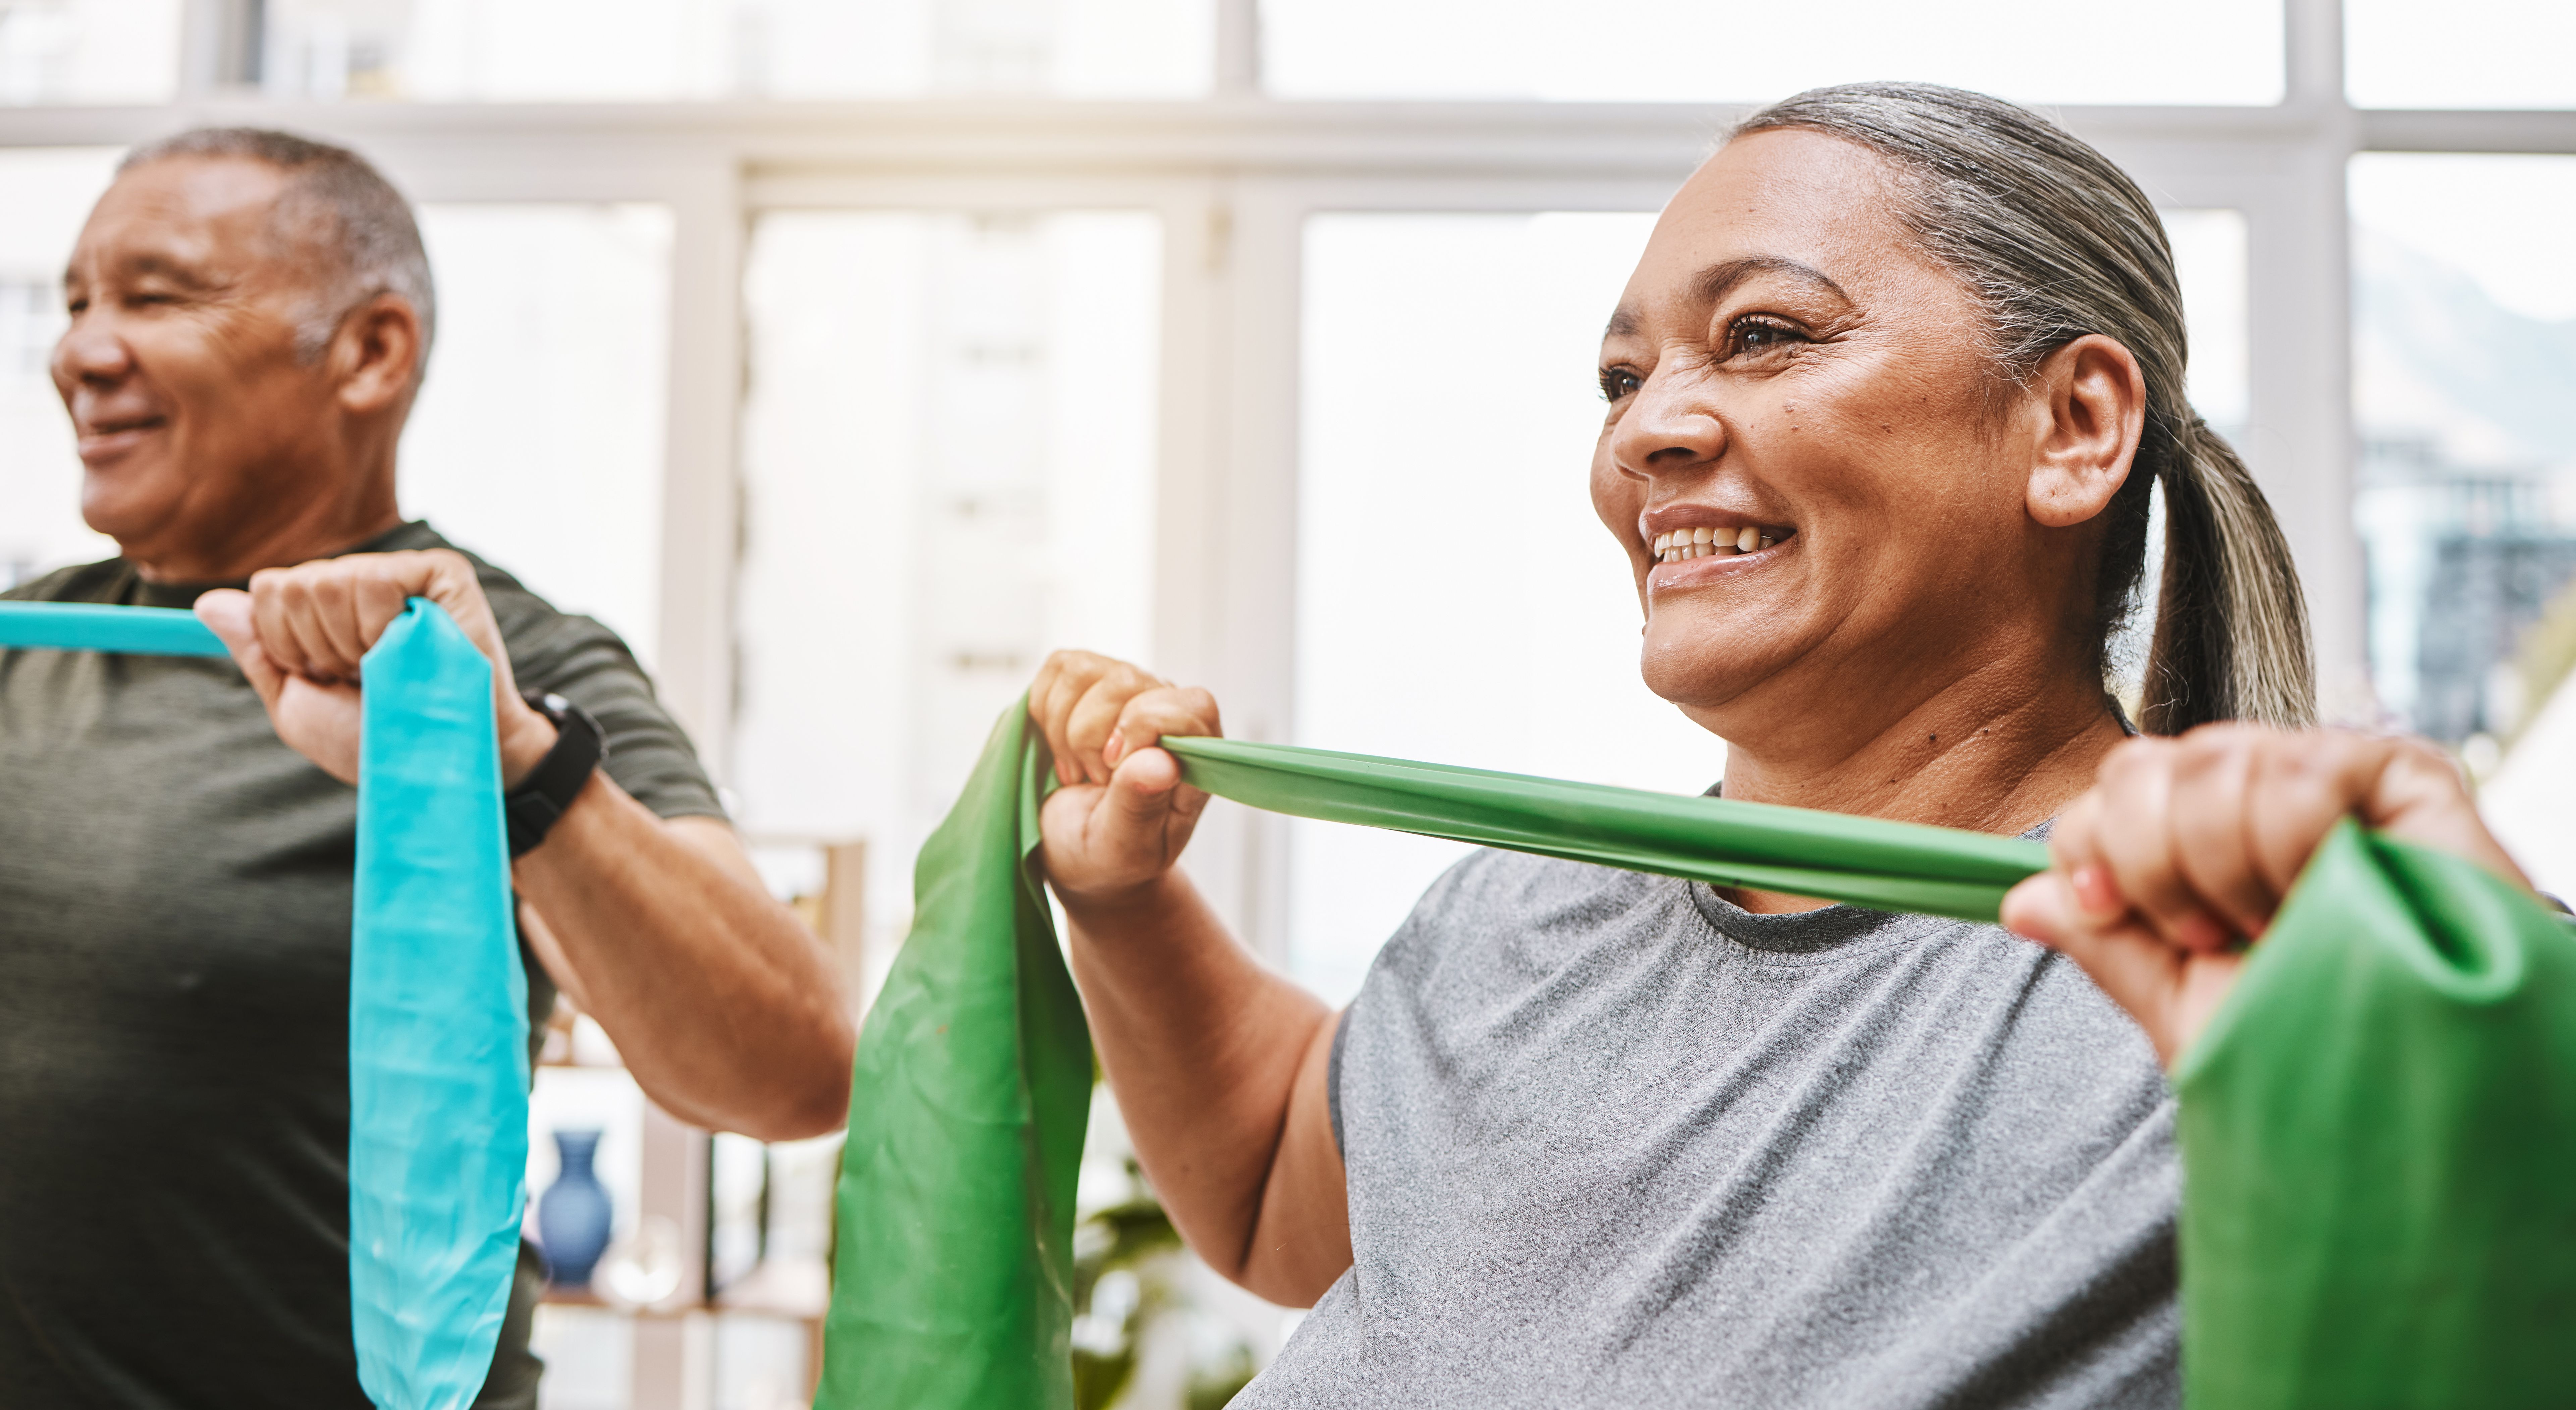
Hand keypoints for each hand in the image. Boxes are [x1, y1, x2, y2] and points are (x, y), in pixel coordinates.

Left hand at [194, 549, 556, 786]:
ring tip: (390, 667)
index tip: (326, 678)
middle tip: (361, 677)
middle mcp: (363, 583)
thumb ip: (258, 651)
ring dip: (349, 641)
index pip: (270, 589)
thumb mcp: (299, 703)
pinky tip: (409, 649)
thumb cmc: (374, 741)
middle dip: (314, 645)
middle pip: (291, 584)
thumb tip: (206, 603)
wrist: (438, 761)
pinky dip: (379, 626)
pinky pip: (373, 578)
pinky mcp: (440, 573)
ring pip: (329, 579)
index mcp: (330, 610)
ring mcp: (403, 574)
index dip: (284, 642)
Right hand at [1028, 650, 1222, 906]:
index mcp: (1197, 753)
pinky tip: (1058, 747)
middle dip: (1089, 738)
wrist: (1075, 853)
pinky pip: (1059, 667)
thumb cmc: (1110, 856)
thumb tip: (1161, 761)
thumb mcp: (1124, 846)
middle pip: (1128, 681)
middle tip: (1090, 782)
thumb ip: (1141, 805)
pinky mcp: (1088, 682)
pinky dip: (1044, 712)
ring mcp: (1128, 691)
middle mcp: (1167, 711)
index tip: (1108, 773)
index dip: (1143, 728)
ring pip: (1086, 669)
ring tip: (1076, 770)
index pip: (1191, 705)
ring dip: (1064, 729)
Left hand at [2001, 724, 2532, 1065]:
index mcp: (2195, 839)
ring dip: (2230, 867)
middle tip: (2219, 933)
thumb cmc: (2313, 1046)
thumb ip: (2107, 945)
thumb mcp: (2186, 1007)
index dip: (2091, 850)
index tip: (2114, 912)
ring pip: (2213, 762)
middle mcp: (2249, 794)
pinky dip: (2296, 845)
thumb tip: (2016, 901)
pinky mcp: (2391, 770)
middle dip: (2157, 864)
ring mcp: (2319, 773)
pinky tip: (2330, 889)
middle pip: (2140, 767)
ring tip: (2283, 922)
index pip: (2103, 795)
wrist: (2414, 1074)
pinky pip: (2298, 769)